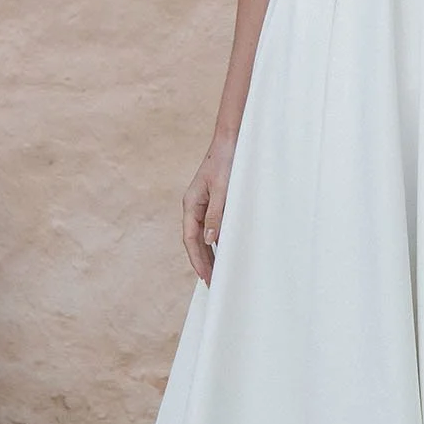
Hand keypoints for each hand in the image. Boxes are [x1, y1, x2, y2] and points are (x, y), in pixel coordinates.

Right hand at [182, 142, 232, 283]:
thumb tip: (209, 239)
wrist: (232, 140)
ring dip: (210, 254)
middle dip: (203, 262)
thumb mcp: (222, 189)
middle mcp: (194, 206)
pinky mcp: (214, 201)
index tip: (206, 277)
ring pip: (203, 235)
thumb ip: (216, 214)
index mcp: (191, 204)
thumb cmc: (226, 162)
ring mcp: (203, 204)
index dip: (197, 259)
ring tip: (218, 273)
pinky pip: (212, 227)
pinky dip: (217, 241)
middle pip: (195, 240)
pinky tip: (224, 251)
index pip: (190, 239)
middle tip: (213, 283)